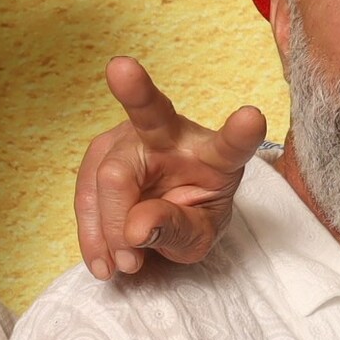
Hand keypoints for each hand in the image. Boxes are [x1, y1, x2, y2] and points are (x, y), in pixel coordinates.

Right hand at [77, 56, 266, 278]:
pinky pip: (87, 192)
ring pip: (109, 174)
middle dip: (136, 89)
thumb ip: (175, 230)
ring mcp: (131, 137)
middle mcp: (172, 132)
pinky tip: (102, 261)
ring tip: (124, 265)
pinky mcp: (101, 152)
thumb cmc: (192, 215)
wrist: (165, 216)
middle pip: (151, 112)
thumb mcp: (198, 236)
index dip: (240, 133)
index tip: (252, 117)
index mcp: (215, 154)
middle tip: (121, 73)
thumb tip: (134, 230)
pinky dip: (92, 234)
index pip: (230, 143)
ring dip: (109, 227)